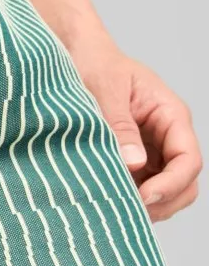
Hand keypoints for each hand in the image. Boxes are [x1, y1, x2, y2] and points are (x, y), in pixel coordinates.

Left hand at [68, 33, 201, 221]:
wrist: (77, 54)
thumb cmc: (94, 63)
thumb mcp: (105, 90)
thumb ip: (119, 126)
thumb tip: (133, 163)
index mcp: (170, 115)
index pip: (188, 159)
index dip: (171, 183)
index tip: (143, 196)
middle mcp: (166, 136)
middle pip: (185, 183)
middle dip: (163, 202)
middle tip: (127, 211)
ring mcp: (151, 150)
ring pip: (164, 190)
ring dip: (146, 204)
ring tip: (113, 209)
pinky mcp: (131, 159)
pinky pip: (140, 186)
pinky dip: (128, 198)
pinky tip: (105, 201)